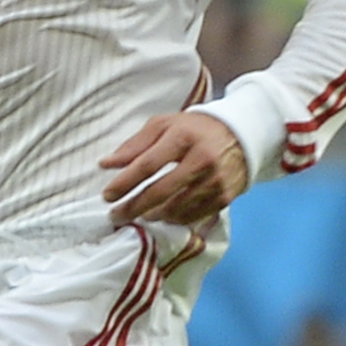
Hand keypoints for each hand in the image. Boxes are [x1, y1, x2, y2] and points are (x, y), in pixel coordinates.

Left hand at [101, 112, 248, 226]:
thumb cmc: (193, 129)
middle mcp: (201, 160)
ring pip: (177, 208)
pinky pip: (194, 216)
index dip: (124, 182)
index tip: (107, 195)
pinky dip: (174, 219)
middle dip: (134, 207)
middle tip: (116, 215)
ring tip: (137, 215)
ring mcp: (215, 181)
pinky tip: (162, 216)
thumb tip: (106, 164)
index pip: (147, 165)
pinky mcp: (225, 197)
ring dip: (153, 215)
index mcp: (182, 138)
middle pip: (161, 191)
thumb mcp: (162, 126)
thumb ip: (134, 145)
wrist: (240, 134)